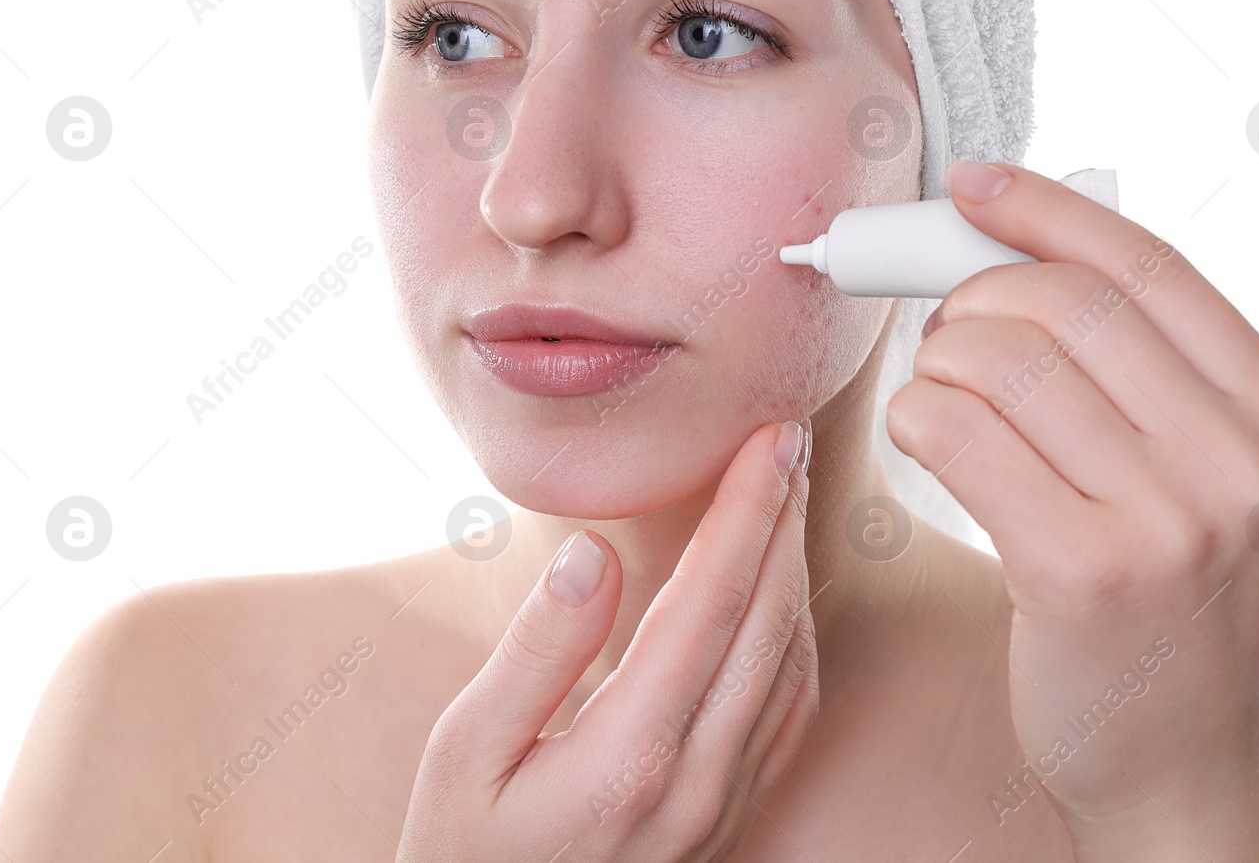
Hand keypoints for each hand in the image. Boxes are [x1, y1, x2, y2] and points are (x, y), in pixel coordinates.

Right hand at [396, 419, 816, 862]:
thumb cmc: (461, 857)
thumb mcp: (466, 752)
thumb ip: (540, 650)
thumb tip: (592, 551)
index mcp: (629, 755)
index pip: (710, 605)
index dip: (746, 510)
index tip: (768, 438)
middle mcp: (695, 782)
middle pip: (767, 625)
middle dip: (783, 521)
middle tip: (787, 440)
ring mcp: (720, 808)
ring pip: (791, 668)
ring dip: (795, 572)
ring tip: (785, 497)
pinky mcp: (725, 822)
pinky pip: (788, 717)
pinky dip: (797, 639)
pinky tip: (784, 598)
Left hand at [889, 162, 1258, 858]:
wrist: (1194, 782)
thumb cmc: (1183, 625)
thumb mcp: (1220, 492)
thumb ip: (1159, 384)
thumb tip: (1031, 259)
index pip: (1152, 268)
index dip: (1048, 210)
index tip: (974, 186)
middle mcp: (1243, 461)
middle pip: (1065, 304)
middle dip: (973, 296)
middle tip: (945, 331)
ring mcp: (1172, 518)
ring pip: (1000, 361)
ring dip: (940, 365)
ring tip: (943, 403)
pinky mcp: (1083, 570)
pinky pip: (958, 432)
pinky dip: (917, 416)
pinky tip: (924, 442)